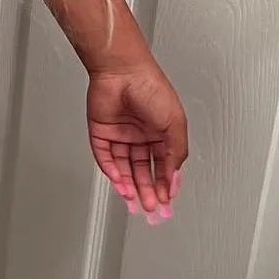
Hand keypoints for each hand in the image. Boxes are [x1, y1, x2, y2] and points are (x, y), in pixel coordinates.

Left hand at [86, 55, 187, 223]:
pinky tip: (119, 183)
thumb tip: (174, 175)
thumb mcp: (174, 123)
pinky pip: (105, 156)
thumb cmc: (151, 88)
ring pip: (124, 167)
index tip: (165, 200)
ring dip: (129, 184)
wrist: (122, 71)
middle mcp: (140, 134)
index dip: (165, 183)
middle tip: (150, 207)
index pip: (163, 164)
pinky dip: (111, 171)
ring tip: (135, 201)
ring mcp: (121, 134)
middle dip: (147, 189)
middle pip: (143, 169)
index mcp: (161, 132)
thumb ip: (176, 151)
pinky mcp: (101, 132)